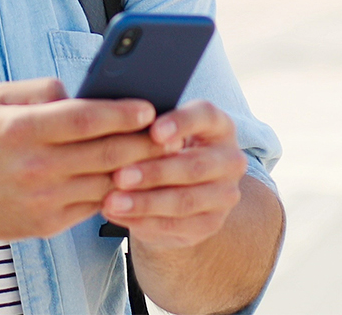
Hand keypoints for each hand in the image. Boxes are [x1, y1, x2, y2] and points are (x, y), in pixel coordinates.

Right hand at [0, 78, 167, 243]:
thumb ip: (39, 89)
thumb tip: (79, 91)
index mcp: (21, 129)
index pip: (84, 119)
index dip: (121, 113)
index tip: (149, 107)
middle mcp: (35, 166)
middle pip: (105, 153)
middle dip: (144, 142)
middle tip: (171, 131)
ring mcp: (43, 199)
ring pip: (107, 183)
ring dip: (139, 170)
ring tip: (162, 156)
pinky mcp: (48, 224)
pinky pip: (95, 205)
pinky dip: (118, 192)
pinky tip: (134, 179)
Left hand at [99, 100, 248, 249]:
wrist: (173, 189)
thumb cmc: (160, 147)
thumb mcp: (158, 131)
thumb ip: (146, 126)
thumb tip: (119, 123)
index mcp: (219, 126)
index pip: (206, 116)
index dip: (181, 122)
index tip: (153, 131)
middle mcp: (230, 160)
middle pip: (194, 166)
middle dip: (154, 172)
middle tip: (119, 176)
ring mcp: (224, 195)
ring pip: (184, 200)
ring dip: (145, 202)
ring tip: (112, 202)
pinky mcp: (211, 224)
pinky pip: (176, 225)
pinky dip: (143, 221)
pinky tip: (117, 215)